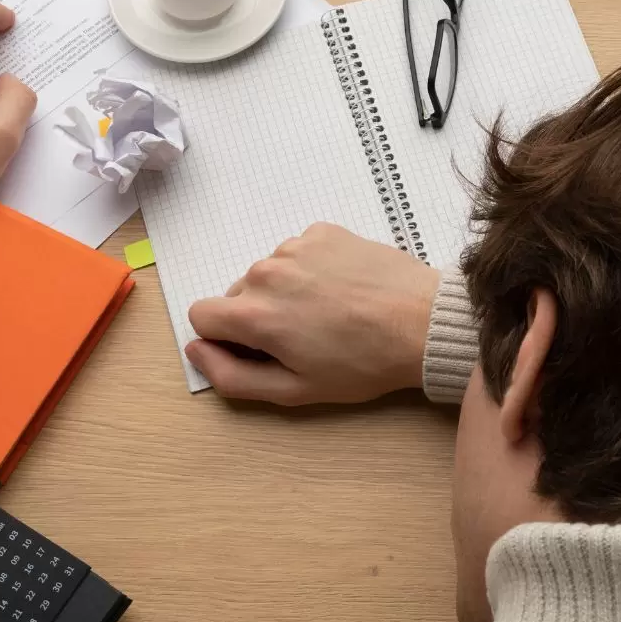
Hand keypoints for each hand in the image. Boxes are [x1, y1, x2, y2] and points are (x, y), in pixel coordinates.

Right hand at [186, 223, 441, 404]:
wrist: (424, 323)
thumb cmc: (363, 364)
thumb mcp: (295, 390)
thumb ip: (233, 376)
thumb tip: (196, 350)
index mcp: (253, 314)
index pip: (201, 315)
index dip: (224, 338)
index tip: (260, 351)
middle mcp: (266, 271)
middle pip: (237, 295)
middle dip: (259, 317)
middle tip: (306, 338)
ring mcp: (295, 246)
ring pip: (269, 273)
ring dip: (287, 292)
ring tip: (330, 313)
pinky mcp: (323, 231)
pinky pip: (298, 252)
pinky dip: (311, 270)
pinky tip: (342, 289)